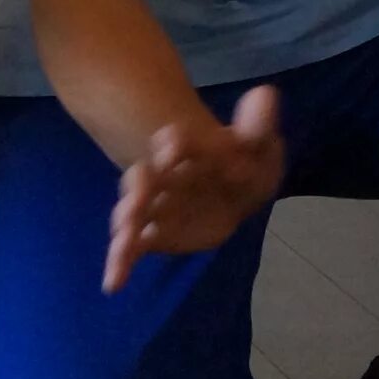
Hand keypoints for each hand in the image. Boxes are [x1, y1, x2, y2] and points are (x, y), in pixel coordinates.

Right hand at [104, 86, 283, 292]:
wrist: (230, 185)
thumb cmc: (242, 163)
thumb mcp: (257, 145)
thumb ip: (257, 125)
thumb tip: (265, 94)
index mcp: (186, 151)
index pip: (177, 144)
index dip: (176, 143)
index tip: (173, 142)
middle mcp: (163, 177)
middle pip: (146, 178)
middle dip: (142, 183)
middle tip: (140, 185)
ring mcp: (154, 206)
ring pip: (134, 211)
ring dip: (128, 220)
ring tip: (124, 232)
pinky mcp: (151, 234)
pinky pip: (131, 248)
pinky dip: (120, 264)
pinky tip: (113, 284)